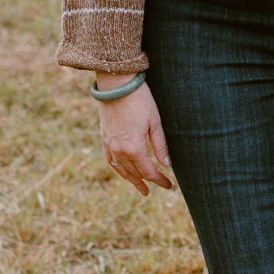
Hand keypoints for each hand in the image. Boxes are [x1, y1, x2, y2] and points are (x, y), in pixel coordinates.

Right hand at [95, 74, 172, 195]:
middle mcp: (120, 150)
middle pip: (135, 172)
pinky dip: (119, 169)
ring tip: (141, 189)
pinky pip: (110, 160)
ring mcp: (110, 145)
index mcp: (134, 148)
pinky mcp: (104, 138)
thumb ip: (160, 146)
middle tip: (158, 188)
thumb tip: (167, 165)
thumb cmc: (140, 100)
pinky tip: (123, 171)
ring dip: (132, 180)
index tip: (169, 185)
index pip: (149, 171)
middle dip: (148, 181)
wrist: (116, 84)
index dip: (159, 180)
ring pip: (121, 169)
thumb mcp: (155, 122)